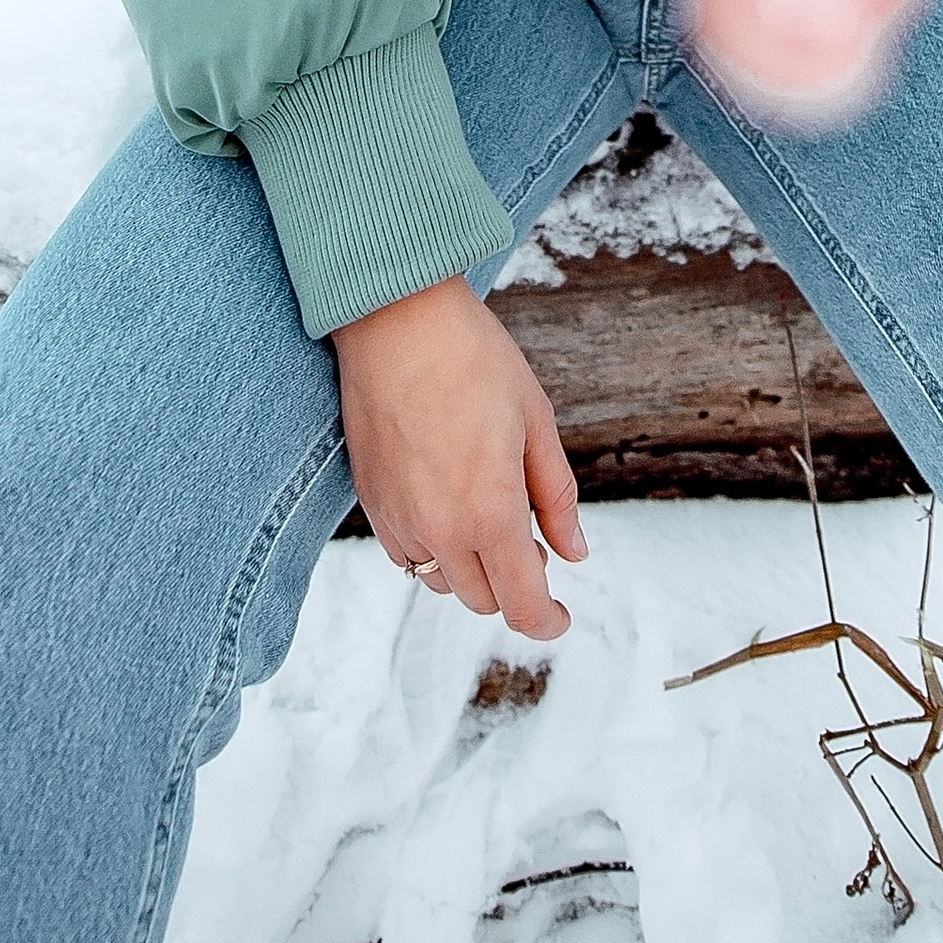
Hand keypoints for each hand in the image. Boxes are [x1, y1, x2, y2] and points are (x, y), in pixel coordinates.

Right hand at [333, 278, 586, 639]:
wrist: (395, 321)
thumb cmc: (474, 361)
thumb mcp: (536, 422)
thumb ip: (556, 497)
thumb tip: (574, 554)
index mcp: (490, 513)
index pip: (521, 606)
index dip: (546, 622)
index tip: (560, 618)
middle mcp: (439, 529)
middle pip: (483, 599)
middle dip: (514, 587)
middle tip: (534, 546)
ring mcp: (398, 519)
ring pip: (441, 582)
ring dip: (471, 570)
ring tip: (489, 519)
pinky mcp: (369, 501)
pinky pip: (405, 555)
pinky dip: (433, 550)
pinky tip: (448, 506)